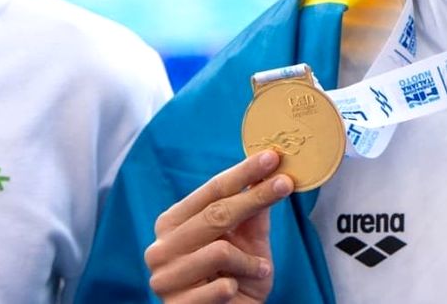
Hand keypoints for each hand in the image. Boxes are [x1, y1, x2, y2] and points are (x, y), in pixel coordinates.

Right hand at [144, 150, 292, 302]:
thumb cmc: (235, 277)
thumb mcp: (248, 240)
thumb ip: (253, 209)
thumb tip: (270, 171)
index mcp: (174, 223)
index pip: (212, 190)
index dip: (243, 173)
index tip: (272, 157)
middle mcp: (161, 247)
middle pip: (215, 213)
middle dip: (255, 197)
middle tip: (285, 184)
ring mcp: (164, 278)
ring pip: (220, 251)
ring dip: (250, 260)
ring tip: (257, 268)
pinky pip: (221, 286)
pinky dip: (239, 284)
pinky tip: (237, 289)